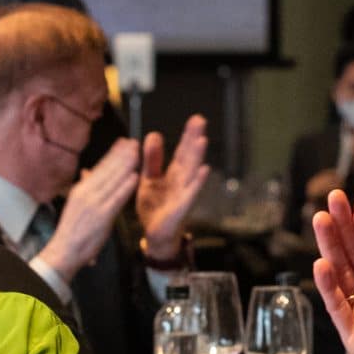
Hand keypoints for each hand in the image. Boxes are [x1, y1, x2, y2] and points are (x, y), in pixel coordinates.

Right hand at [40, 142, 142, 279]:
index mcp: (81, 189)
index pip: (99, 167)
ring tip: (138, 152)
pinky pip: (116, 198)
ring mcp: (94, 204)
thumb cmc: (72, 230)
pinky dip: (126, 187)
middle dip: (122, 154)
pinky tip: (135, 177)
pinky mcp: (102, 216)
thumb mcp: (76, 204)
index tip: (123, 142)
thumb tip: (88, 171)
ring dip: (126, 165)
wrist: (64, 251)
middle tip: (134, 141)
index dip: (113, 153)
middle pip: (107, 169)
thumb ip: (85, 186)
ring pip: (113, 180)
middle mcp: (86, 193)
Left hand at [135, 115, 212, 257]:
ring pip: (192, 172)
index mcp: (174, 174)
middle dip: (195, 139)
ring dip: (198, 156)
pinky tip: (204, 170)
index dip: (189, 135)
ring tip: (202, 140)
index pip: (183, 151)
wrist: (154, 235)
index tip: (196, 119)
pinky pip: (190, 193)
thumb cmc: (155, 208)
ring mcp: (183, 194)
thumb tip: (153, 135)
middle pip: (190, 157)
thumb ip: (152, 159)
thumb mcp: (149, 179)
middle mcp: (182, 182)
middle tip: (200, 121)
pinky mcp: (181, 208)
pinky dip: (198, 182)